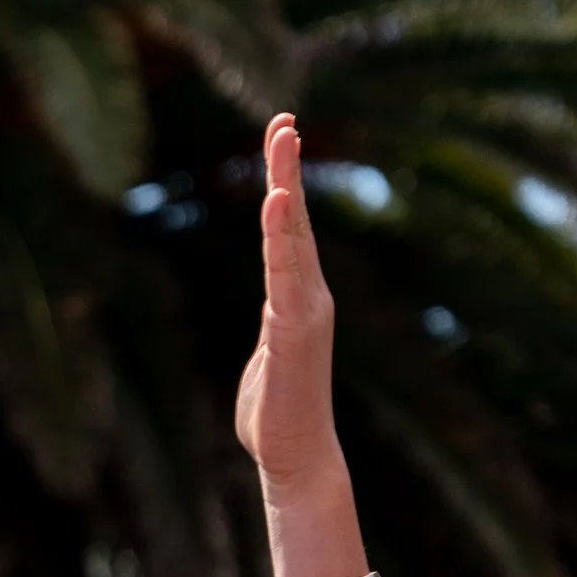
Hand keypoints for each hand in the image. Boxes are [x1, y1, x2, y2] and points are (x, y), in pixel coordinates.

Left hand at [233, 116, 338, 496]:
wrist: (297, 457)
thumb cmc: (276, 415)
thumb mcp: (267, 357)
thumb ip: (270, 329)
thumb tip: (269, 317)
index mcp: (297, 298)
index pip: (287, 231)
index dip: (283, 183)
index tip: (280, 137)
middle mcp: (308, 295)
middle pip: (294, 220)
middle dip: (287, 168)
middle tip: (282, 119)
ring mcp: (306, 309)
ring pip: (293, 237)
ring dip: (286, 186)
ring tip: (282, 141)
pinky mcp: (296, 329)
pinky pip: (286, 273)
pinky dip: (282, 236)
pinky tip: (276, 201)